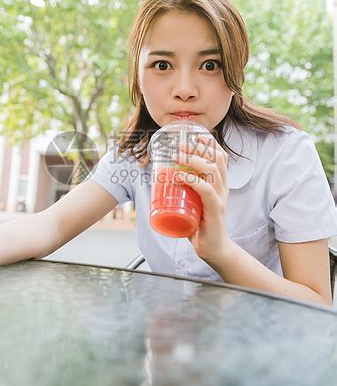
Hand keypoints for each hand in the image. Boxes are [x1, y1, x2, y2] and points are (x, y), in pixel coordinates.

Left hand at [174, 134, 231, 267]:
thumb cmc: (201, 224)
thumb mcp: (193, 201)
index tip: (193, 135)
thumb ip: (184, 190)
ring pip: (212, 171)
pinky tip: (179, 176)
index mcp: (219, 184)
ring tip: (177, 155)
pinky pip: (207, 191)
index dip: (209, 143)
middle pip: (216, 159)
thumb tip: (162, 177)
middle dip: (198, 147)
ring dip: (193, 160)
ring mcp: (220, 198)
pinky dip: (193, 181)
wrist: (214, 249)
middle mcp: (223, 188)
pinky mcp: (216, 211)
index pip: (220, 157)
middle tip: (178, 145)